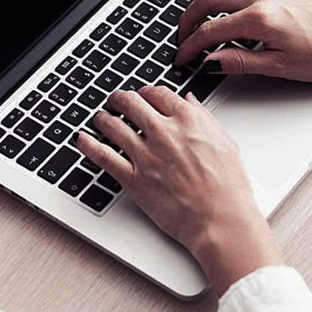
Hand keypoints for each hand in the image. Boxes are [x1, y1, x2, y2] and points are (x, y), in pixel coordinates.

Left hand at [74, 86, 282, 293]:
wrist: (220, 220)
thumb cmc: (228, 187)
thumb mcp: (225, 142)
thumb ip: (203, 117)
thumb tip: (189, 101)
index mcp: (188, 120)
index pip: (157, 93)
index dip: (146, 91)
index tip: (143, 95)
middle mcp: (164, 133)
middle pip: (130, 103)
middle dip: (120, 98)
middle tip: (116, 100)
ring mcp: (146, 156)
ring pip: (113, 126)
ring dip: (103, 118)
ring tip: (100, 118)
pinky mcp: (134, 180)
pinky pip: (103, 157)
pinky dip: (89, 145)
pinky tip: (83, 139)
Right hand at [175, 0, 311, 80]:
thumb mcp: (281, 67)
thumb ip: (241, 62)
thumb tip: (212, 61)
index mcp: (260, 20)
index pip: (211, 31)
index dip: (191, 46)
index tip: (183, 57)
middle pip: (209, 0)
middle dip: (189, 19)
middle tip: (183, 38)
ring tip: (196, 14)